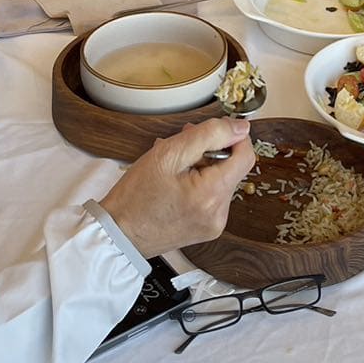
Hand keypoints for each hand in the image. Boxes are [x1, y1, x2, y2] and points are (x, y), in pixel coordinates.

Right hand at [99, 118, 254, 258]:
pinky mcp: (206, 229)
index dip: (234, 137)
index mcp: (211, 195)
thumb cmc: (135, 197)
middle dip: (210, 151)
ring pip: (221, 181)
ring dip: (202, 166)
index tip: (214, 130)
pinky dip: (198, 184)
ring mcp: (213, 225)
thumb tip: (239, 127)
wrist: (117, 235)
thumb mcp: (168, 154)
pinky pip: (211, 197)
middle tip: (181, 144)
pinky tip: (175, 181)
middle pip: (232, 169)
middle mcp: (219, 214)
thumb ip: (208, 136)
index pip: (246, 156)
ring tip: (172, 164)